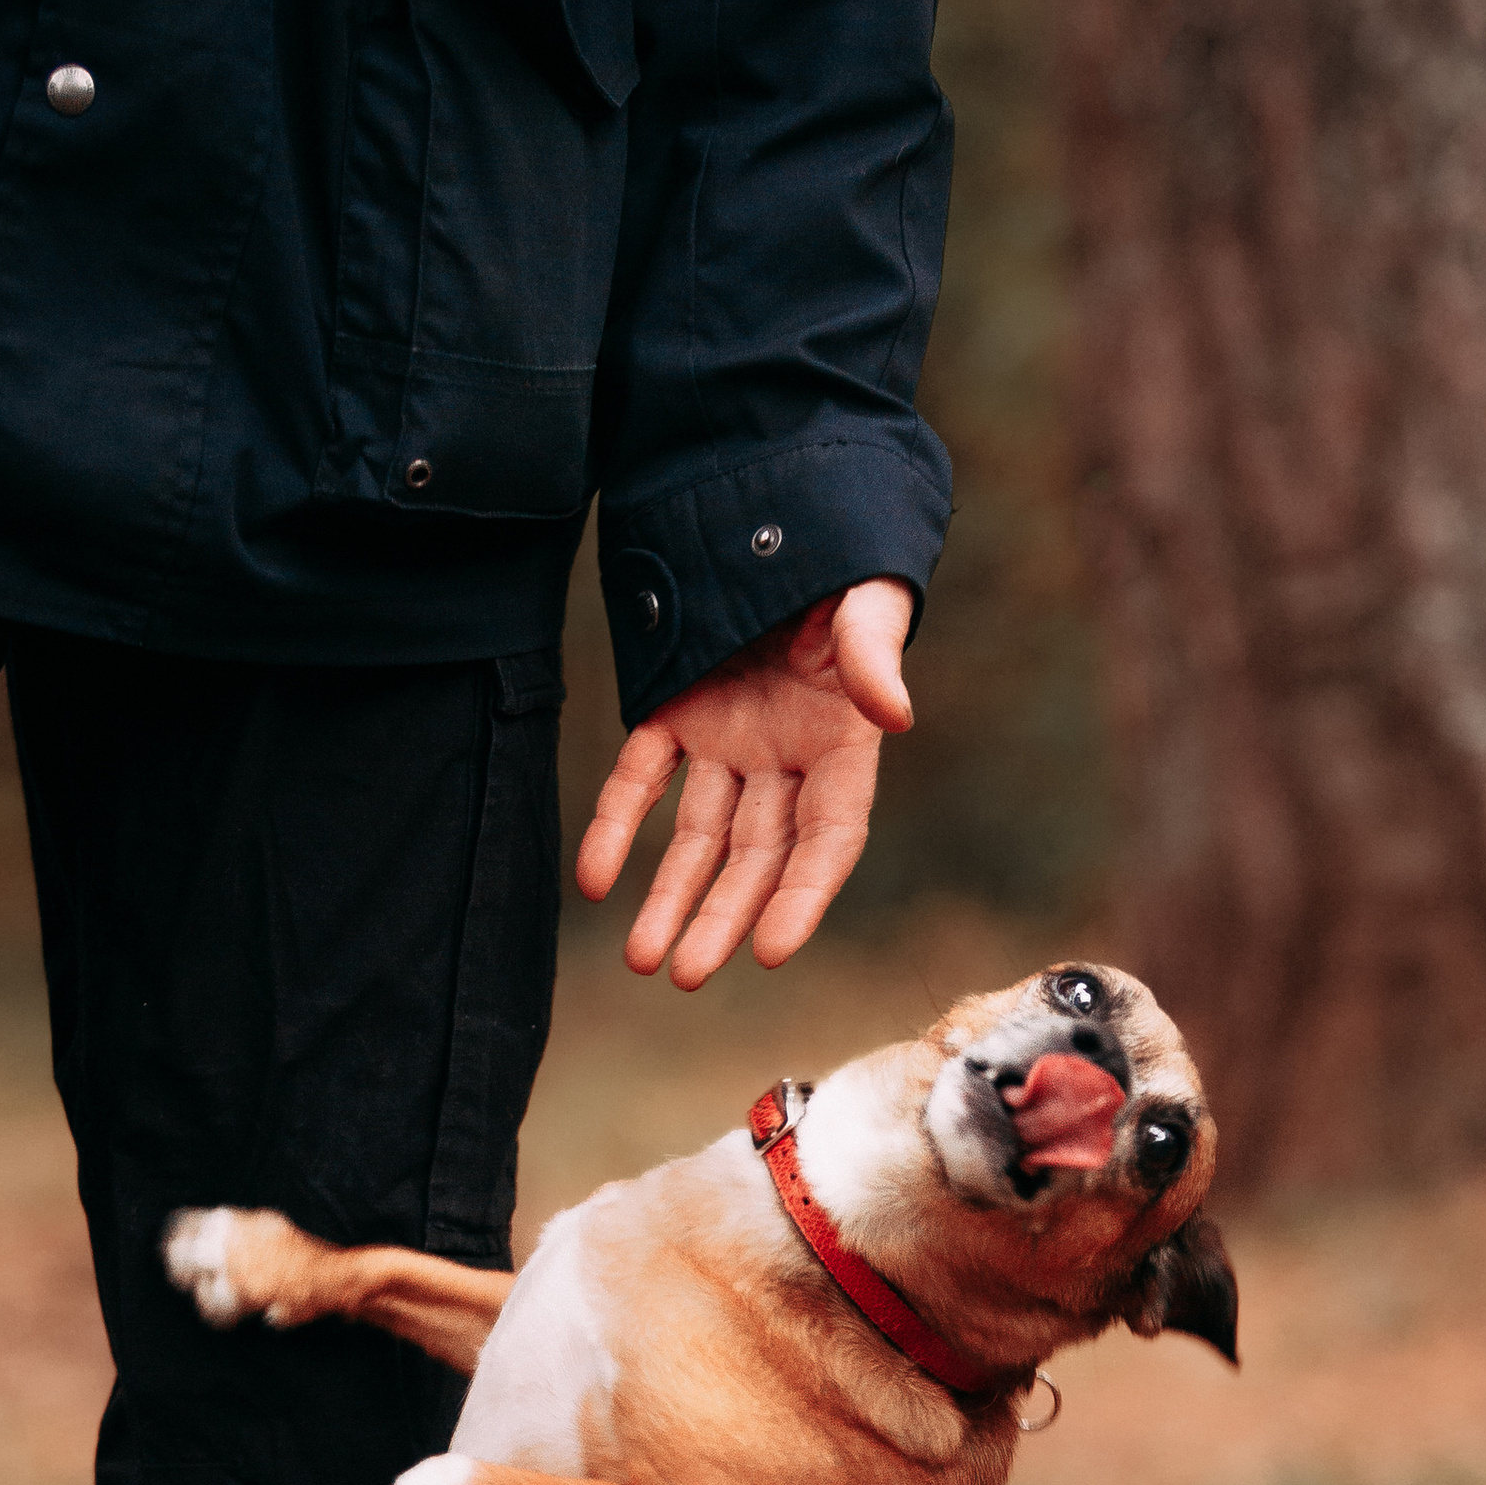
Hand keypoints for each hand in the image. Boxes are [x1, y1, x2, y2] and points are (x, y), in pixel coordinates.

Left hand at [574, 578, 912, 986]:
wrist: (787, 510)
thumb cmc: (844, 563)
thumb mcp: (866, 601)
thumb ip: (874, 654)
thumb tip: (892, 713)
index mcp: (844, 744)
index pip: (828, 839)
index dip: (803, 897)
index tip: (770, 948)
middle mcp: (787, 758)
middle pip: (756, 857)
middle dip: (722, 916)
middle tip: (687, 973)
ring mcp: (730, 740)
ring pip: (698, 836)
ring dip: (672, 897)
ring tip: (645, 959)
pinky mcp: (677, 712)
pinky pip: (640, 777)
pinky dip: (614, 825)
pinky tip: (592, 880)